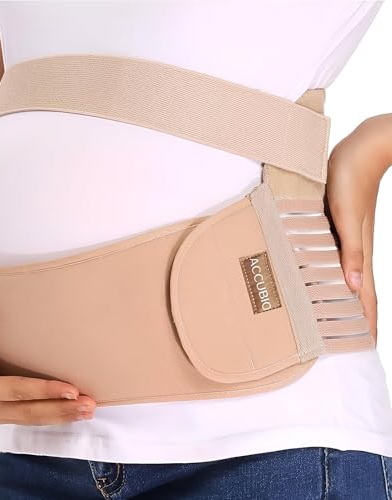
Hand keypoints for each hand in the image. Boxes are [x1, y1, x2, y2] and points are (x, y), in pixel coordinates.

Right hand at [0, 304, 96, 424]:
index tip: (72, 389)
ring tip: (89, 411)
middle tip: (91, 406)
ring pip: (31, 420)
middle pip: (30, 413)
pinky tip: (71, 412)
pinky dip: (50, 416)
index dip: (45, 390)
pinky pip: (27, 418)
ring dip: (61, 416)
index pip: (17, 391)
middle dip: (62, 410)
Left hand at [326, 121, 383, 345]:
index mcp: (360, 251)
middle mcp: (356, 250)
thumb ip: (351, 250)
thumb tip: (353, 286)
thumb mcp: (346, 216)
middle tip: (350, 340)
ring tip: (335, 318)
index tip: (367, 345)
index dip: (368, 320)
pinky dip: (336, 275)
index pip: (366, 295)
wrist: (362, 149)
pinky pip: (340, 259)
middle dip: (358, 317)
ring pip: (348, 276)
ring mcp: (349, 239)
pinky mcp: (341, 228)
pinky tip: (327, 279)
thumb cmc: (352, 179)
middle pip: (359, 290)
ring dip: (345, 299)